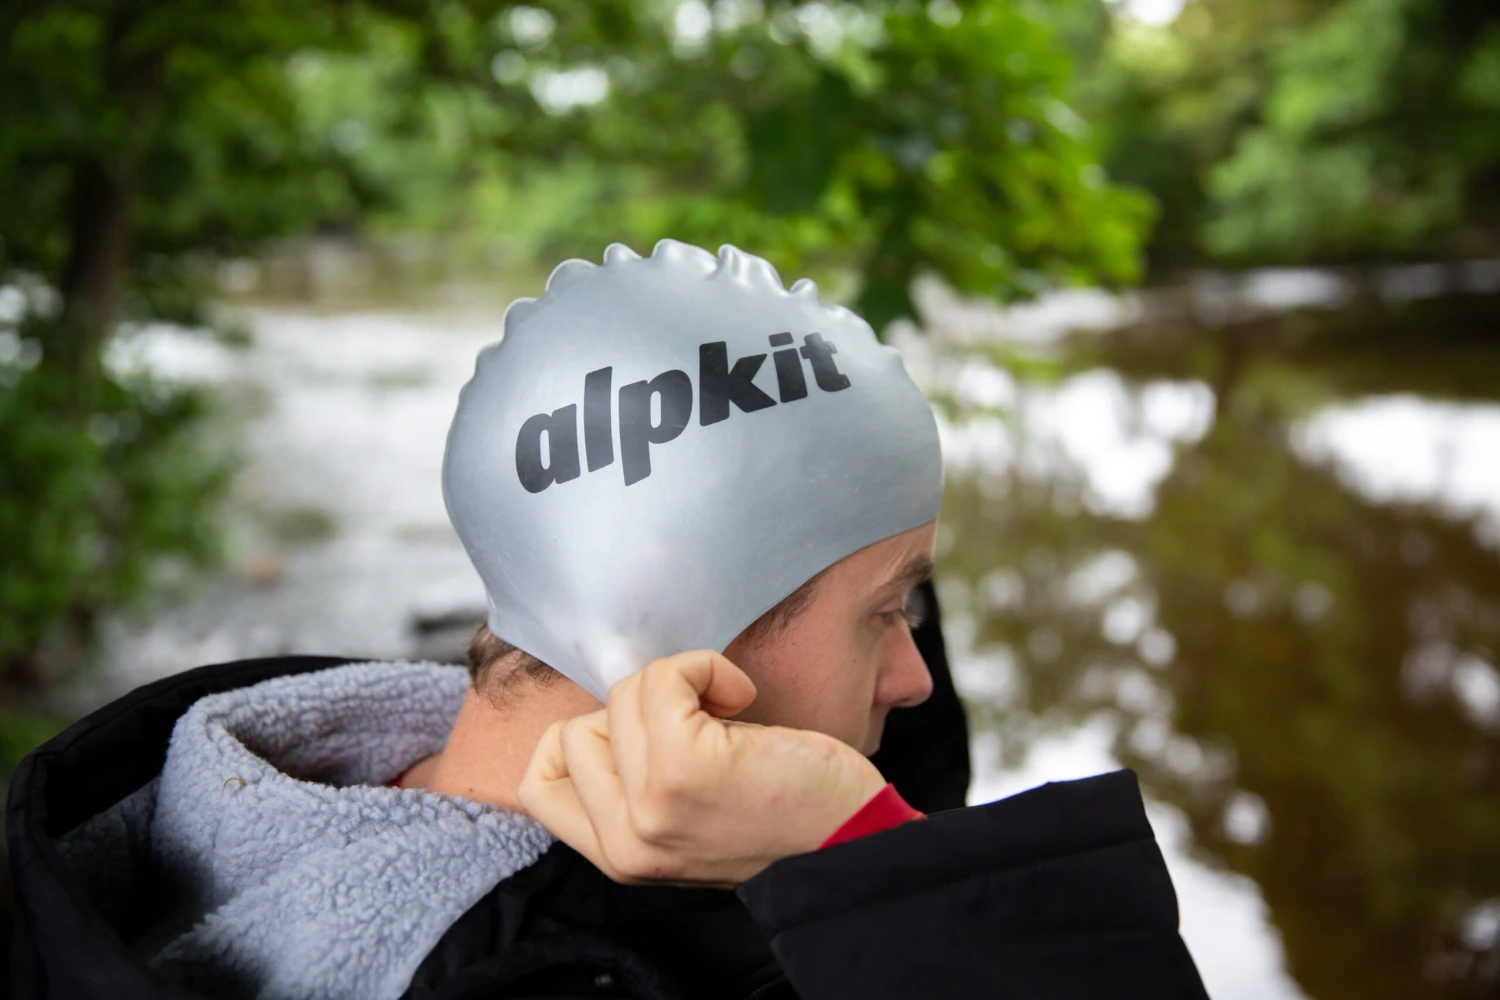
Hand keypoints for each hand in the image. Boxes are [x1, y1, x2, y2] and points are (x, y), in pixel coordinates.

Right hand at [518, 650, 887, 886]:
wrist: (856, 840)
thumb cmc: (784, 814)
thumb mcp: (685, 816)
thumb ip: (632, 785)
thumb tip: (608, 705)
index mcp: (619, 855)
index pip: (537, 780)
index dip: (585, 739)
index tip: (647, 739)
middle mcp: (624, 842)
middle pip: (577, 726)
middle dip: (641, 712)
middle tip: (703, 732)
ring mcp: (650, 807)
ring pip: (621, 696)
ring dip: (681, 686)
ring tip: (729, 719)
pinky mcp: (684, 769)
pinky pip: (662, 679)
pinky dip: (703, 668)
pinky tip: (741, 698)